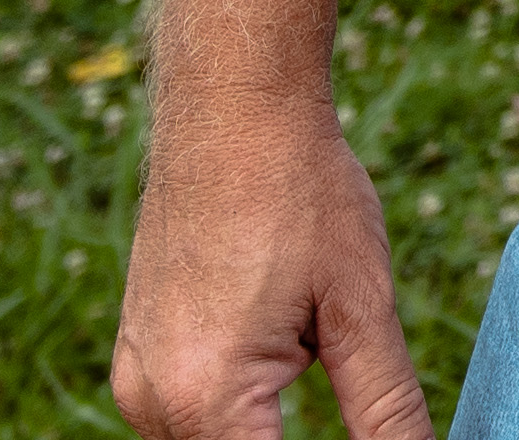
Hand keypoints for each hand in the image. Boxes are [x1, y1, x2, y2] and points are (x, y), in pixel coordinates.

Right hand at [110, 89, 434, 439]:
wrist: (232, 111)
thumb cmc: (301, 194)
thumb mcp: (361, 305)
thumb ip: (384, 406)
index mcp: (207, 399)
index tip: (354, 409)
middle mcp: (154, 402)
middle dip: (291, 432)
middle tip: (323, 340)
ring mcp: (135, 381)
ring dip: (261, 420)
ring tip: (296, 322)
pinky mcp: (134, 357)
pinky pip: (187, 410)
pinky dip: (235, 393)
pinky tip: (267, 318)